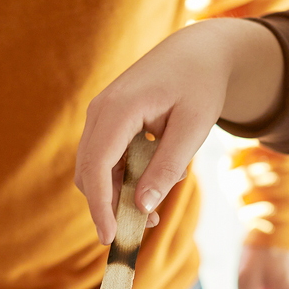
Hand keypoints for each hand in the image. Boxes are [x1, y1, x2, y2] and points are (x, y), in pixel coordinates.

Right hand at [75, 19, 283, 243]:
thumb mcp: (193, 128)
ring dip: (116, 193)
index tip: (111, 236)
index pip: (98, 166)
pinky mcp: (106, 121)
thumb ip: (166, 167)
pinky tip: (149, 181)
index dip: (100, 205)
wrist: (197, 52)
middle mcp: (100, 110)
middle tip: (144, 227)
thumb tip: (143, 207)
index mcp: (119, 108)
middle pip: (89, 172)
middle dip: (109, 205)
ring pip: (93, 168)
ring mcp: (99, 115)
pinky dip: (120, 178)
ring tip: (153, 202)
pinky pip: (103, 159)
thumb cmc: (200, 85)